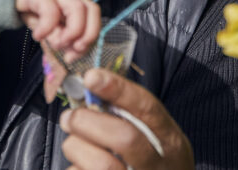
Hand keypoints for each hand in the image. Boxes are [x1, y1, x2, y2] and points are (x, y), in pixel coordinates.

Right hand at [15, 0, 100, 62]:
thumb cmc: (34, 8)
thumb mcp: (50, 28)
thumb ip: (62, 38)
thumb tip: (70, 54)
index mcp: (77, 5)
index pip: (95, 20)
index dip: (90, 40)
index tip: (73, 56)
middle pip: (92, 10)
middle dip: (87, 35)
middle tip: (71, 50)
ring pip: (77, 8)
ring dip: (71, 32)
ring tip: (56, 43)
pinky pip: (51, 10)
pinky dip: (47, 28)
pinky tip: (37, 36)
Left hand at [59, 69, 193, 169]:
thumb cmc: (153, 162)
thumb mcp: (156, 136)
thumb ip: (130, 113)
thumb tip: (90, 86)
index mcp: (168, 140)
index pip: (147, 109)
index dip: (118, 90)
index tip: (91, 77)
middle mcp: (156, 163)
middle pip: (123, 138)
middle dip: (88, 121)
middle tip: (69, 117)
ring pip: (101, 163)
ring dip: (76, 147)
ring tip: (75, 144)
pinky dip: (76, 167)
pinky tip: (81, 164)